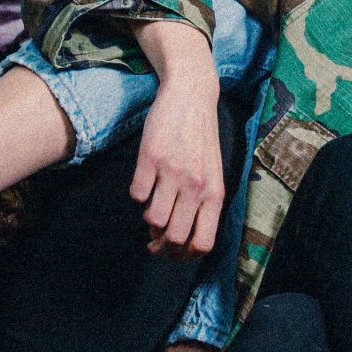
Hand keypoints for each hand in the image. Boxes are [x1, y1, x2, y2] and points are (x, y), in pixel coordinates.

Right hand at [131, 18, 224, 258]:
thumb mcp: (212, 173)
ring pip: (153, 219)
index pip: (203, 243)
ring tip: (151, 206)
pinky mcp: (151, 157)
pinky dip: (136, 194)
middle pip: (176, 238)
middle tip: (153, 241)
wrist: (192, 95)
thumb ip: (201, 203)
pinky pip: (136, 194)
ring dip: (148, 219)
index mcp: (215, 193)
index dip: (184, 256)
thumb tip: (178, 236)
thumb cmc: (200, 139)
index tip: (171, 252)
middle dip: (161, 246)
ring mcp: (173, 171)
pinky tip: (144, 182)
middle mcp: (196, 185)